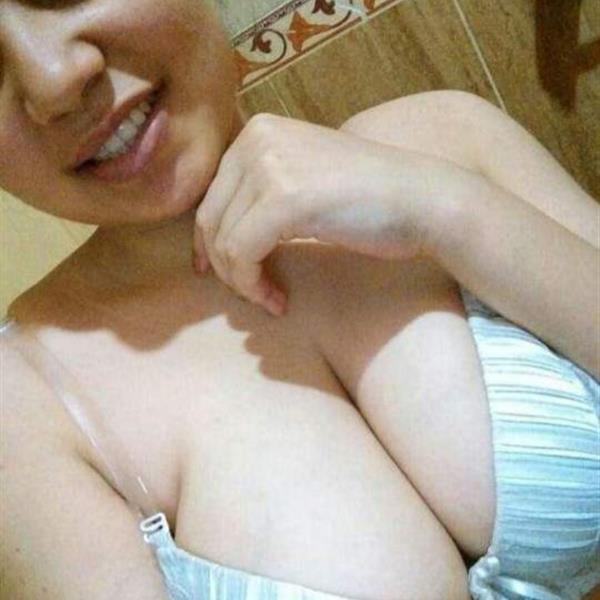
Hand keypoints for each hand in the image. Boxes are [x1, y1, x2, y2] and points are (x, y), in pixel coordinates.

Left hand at [194, 113, 446, 315]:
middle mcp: (256, 139)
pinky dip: (252, 286)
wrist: (422, 199)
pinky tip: (277, 301)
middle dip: (224, 267)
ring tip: (269, 299)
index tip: (229, 275)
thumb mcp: (305, 178)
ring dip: (241, 282)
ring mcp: (269, 166)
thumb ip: (263, 190)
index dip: (212, 244)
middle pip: (210, 218)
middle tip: (249, 294)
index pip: (212, 196)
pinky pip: (241, 254)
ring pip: (223, 241)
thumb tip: (221, 232)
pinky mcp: (283, 200)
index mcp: (259, 130)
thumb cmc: (372, 198)